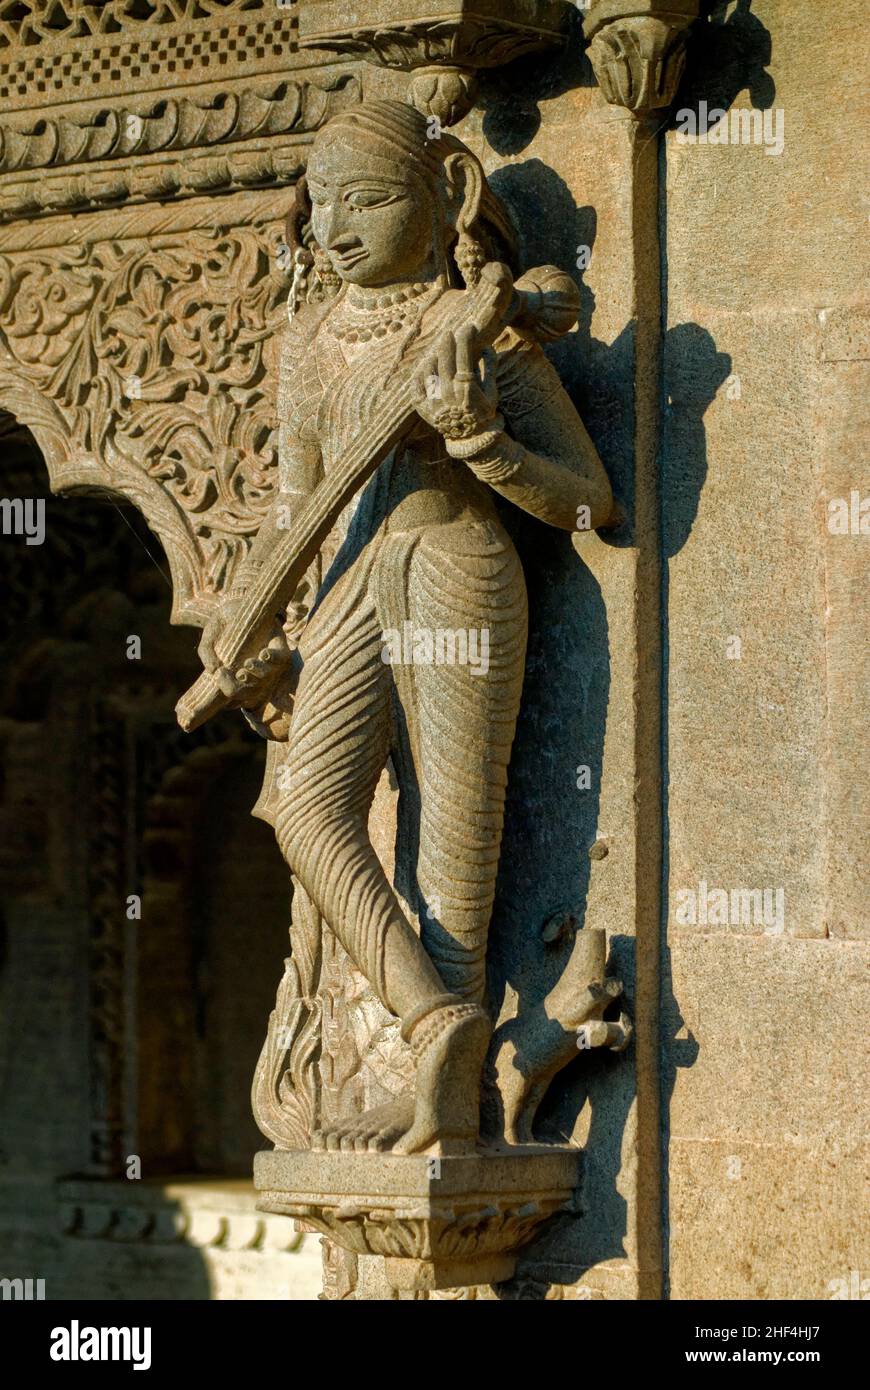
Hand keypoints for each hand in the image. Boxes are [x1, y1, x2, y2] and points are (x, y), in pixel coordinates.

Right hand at [197, 600, 291, 696]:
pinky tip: (263, 653)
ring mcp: (268, 663)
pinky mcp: (279, 646)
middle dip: (238, 689)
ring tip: (247, 663)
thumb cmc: (223, 625)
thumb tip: (213, 671)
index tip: (218, 678)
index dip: (227, 696)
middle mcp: (255, 674)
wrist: (237, 602)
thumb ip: (206, 653)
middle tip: (224, 673)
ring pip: (268, 680)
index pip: (235, 699)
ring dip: (258, 674)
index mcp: (238, 677)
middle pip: (251, 695)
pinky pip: (281, 659)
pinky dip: (273, 659)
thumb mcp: (210, 637)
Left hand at [412, 324, 497, 441]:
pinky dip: (418, 374)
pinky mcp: (424, 408)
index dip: (465, 337)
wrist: (470, 438)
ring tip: (438, 351)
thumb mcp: (492, 392)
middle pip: (444, 359)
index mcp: (467, 388)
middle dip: (447, 342)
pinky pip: (416, 386)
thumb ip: (490, 368)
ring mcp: (434, 401)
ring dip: (433, 356)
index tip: (468, 328)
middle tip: (449, 333)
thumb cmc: (483, 413)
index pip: (464, 355)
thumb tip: (486, 347)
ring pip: (429, 369)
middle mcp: (449, 393)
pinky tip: (425, 367)